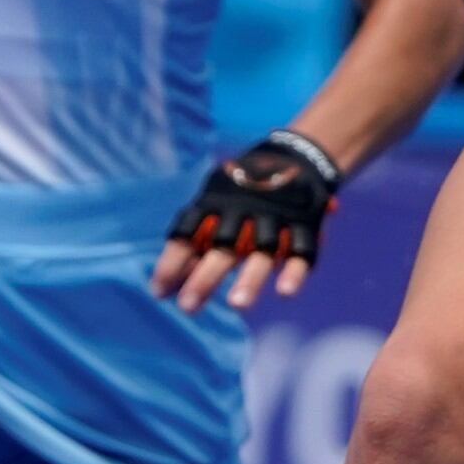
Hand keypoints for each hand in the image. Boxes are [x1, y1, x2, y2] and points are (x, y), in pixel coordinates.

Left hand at [153, 134, 338, 314]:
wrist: (294, 156)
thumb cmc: (239, 194)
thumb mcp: (213, 207)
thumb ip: (193, 245)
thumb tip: (162, 289)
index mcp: (215, 204)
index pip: (187, 233)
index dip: (171, 262)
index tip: (157, 292)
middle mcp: (244, 210)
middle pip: (223, 245)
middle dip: (205, 277)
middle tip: (187, 307)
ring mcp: (276, 218)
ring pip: (263, 250)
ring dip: (250, 279)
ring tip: (236, 305)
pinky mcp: (305, 227)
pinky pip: (301, 252)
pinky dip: (294, 272)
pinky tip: (285, 293)